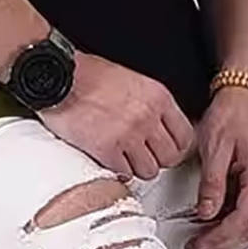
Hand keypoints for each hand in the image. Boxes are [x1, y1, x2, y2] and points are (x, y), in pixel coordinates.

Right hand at [36, 50, 194, 179]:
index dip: (175, 146)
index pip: (185, 136)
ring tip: (123, 154)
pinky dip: (117, 169)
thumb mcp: (132, 80)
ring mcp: (128, 134)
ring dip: (136, 166)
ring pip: (150, 171)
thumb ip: (150, 104)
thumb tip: (161, 128)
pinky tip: (109, 156)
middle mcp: (147, 116)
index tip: (165, 148)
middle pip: (170, 158)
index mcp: (157, 96)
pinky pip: (125, 174)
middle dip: (157, 159)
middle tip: (142, 153)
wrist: (61, 76)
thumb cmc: (90, 75)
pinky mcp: (107, 149)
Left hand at [184, 86, 247, 248]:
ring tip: (206, 243)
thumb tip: (206, 212)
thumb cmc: (234, 109)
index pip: (243, 220)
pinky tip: (217, 224)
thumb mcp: (215, 143)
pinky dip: (236, 223)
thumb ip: (212, 181)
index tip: (200, 244)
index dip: (220, 238)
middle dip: (225, 245)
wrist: (246, 91)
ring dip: (231, 238)